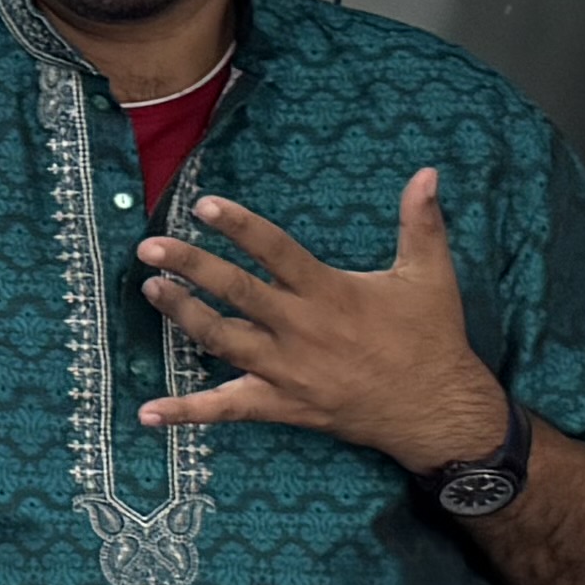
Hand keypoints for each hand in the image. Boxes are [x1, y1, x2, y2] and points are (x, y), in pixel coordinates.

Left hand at [139, 171, 518, 469]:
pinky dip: (187, 412)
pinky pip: (227, 409)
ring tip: (149, 290)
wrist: (437, 410)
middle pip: (236, 293)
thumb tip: (428, 171)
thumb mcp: (431, 275)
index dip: (240, 227)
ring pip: (223, 341)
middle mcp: (301, 329)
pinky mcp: (282, 405)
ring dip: (183, 316)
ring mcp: (287, 371)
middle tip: (149, 247)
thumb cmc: (432, 337)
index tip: (203, 206)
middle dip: (190, 267)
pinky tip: (147, 413)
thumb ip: (422, 221)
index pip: (276, 251)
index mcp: (330, 293)